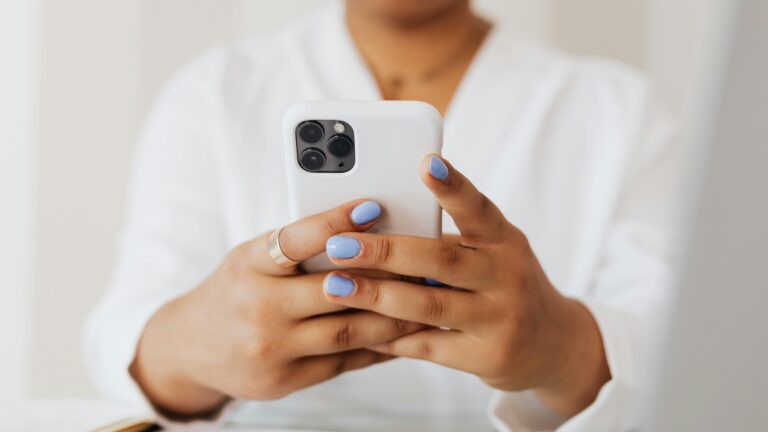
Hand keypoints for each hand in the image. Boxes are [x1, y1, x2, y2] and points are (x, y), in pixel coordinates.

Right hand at [130, 200, 420, 418]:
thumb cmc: (234, 290)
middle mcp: (258, 308)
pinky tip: (404, 334)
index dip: (335, 222)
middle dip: (387, 278)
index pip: (295, 239)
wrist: (191, 348)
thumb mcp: (252, 258)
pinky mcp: (284, 381)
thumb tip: (363, 231)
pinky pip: (344, 362)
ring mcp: (271, 350)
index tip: (373, 206)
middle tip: (425, 264)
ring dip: (395, 316)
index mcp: (249, 266)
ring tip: (427, 300)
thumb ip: (296, 249)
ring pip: (348, 331)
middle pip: (335, 291)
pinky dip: (378, 347)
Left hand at [321, 155, 610, 416]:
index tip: (425, 162)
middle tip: (339, 243)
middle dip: (384, 250)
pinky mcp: (488, 357)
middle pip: (441, 259)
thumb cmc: (506, 286)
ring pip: (429, 305)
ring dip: (377, 295)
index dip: (452, 186)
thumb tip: (376, 226)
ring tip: (335, 286)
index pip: (478, 208)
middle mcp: (507, 276)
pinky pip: (429, 345)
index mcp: (504, 240)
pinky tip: (359, 328)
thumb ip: (448, 241)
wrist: (556, 347)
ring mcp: (500, 319)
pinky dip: (390, 336)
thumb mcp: (493, 253)